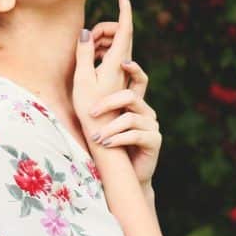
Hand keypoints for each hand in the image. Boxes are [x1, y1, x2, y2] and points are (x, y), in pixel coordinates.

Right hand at [72, 0, 132, 121]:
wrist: (105, 134)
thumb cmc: (90, 108)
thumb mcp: (82, 78)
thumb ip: (84, 52)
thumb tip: (86, 31)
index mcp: (115, 62)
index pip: (125, 29)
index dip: (124, 10)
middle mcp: (123, 65)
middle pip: (120, 34)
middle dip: (104, 29)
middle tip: (87, 42)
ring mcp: (123, 72)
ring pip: (118, 44)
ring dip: (102, 40)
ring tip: (86, 53)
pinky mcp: (120, 78)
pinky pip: (114, 55)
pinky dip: (102, 51)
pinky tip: (90, 62)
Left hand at [86, 60, 160, 187]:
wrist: (124, 174)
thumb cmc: (108, 145)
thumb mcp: (101, 122)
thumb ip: (97, 103)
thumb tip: (81, 79)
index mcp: (134, 103)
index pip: (139, 79)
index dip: (134, 69)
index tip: (123, 62)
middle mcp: (145, 111)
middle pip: (130, 96)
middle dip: (108, 103)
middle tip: (91, 112)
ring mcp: (152, 126)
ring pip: (130, 118)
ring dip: (110, 128)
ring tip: (97, 138)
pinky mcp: (154, 140)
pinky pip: (136, 135)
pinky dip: (118, 139)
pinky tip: (107, 145)